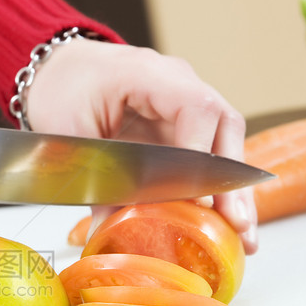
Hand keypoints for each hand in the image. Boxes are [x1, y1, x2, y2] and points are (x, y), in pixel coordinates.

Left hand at [27, 39, 257, 253]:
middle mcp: (178, 84)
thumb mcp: (70, 135)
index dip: (202, 154)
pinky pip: (209, 156)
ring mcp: (185, 105)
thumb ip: (94, 180)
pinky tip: (228, 223)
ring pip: (225, 145)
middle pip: (224, 127)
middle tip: (237, 223)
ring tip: (244, 235)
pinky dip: (218, 189)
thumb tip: (107, 231)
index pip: (196, 108)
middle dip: (231, 181)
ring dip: (234, 191)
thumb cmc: (62, 91)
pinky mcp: (182, 128)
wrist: (60, 71)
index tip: (200, 197)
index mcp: (148, 74)